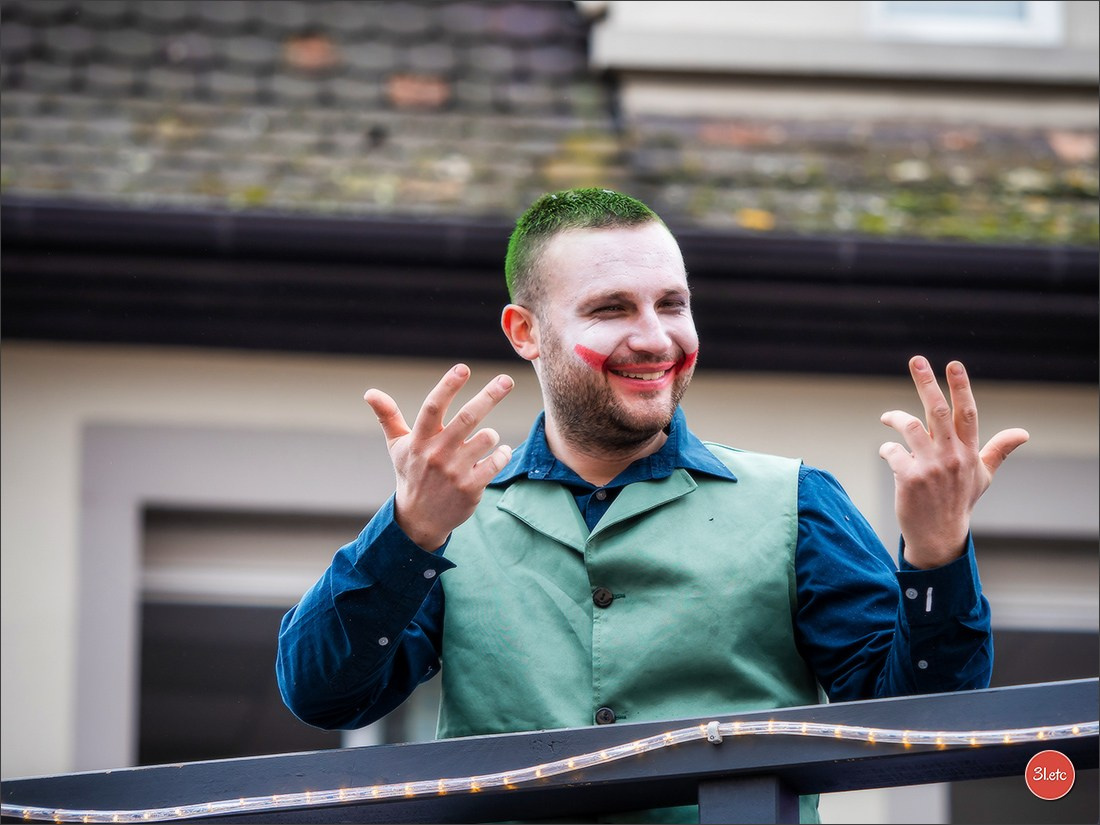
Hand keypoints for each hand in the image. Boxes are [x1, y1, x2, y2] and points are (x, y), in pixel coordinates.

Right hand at [364, 364, 514, 550]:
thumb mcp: (397, 447)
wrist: (419, 519)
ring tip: (486, 438)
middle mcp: (436, 454)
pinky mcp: (470, 487)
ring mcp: (454, 472)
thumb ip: (388, 417)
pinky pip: (495, 463)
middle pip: (467, 418)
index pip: (433, 407)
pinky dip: (502, 453)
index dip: (448, 386)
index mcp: (419, 440)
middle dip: (489, 396)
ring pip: (484, 439)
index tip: (463, 368)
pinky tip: (499, 452)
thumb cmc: (412, 475)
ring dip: (491, 435)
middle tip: (507, 380)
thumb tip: (369, 392)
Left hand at [879, 356, 1028, 568]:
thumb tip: (1024, 432)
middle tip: (916, 360)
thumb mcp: (983, 475)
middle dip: (926, 383)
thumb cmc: (959, 501)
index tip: (954, 364)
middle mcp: (952, 456)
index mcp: (969, 452)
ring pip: (910, 427)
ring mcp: (931, 468)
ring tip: (887, 417)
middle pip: (939, 411)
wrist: (939, 535)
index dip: (961, 387)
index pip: (967, 412)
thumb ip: (999, 450)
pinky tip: (886, 453)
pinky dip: (886, 449)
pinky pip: (892, 452)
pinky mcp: (909, 479)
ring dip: (895, 417)